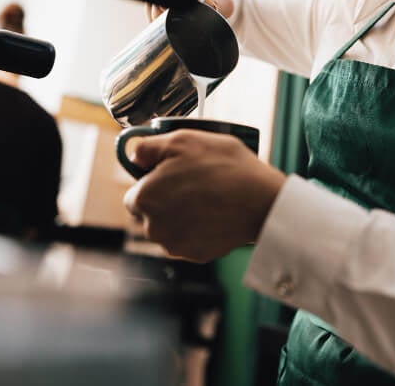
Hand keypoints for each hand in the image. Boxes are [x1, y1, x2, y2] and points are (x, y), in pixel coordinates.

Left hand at [123, 129, 284, 261]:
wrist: (261, 201)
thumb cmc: (225, 167)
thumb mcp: (184, 140)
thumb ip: (148, 146)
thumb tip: (134, 155)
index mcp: (143, 198)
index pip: (135, 194)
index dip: (153, 182)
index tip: (172, 175)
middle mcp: (152, 227)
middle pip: (151, 212)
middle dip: (165, 200)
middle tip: (193, 183)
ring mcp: (174, 245)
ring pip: (169, 227)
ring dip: (181, 215)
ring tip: (207, 198)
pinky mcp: (194, 255)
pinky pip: (189, 239)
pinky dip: (198, 229)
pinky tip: (214, 214)